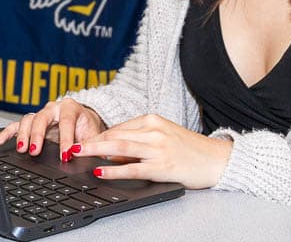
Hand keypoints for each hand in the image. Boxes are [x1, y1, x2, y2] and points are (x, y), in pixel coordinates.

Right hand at [0, 98, 105, 161]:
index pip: (66, 122)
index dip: (65, 139)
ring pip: (28, 120)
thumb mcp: (93, 137)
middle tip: (36, 150)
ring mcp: (41, 114)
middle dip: (38, 135)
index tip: (65, 155)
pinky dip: (8, 132)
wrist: (85, 121)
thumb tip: (84, 156)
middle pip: (42, 118)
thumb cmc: (88, 128)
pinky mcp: (32, 122)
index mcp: (71, 109)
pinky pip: (17, 125)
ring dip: (23, 135)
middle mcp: (54, 108)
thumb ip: (89, 145)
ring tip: (22, 149)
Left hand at [73, 114, 231, 189]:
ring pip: (121, 147)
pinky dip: (114, 169)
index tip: (84, 141)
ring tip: (80, 153)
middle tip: (73, 146)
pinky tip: (101, 169)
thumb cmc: (189, 149)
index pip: (120, 127)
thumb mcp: (164, 136)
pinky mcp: (162, 166)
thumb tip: (112, 150)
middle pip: (116, 135)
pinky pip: (133, 168)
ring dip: (97, 150)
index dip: (100, 135)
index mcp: (153, 120)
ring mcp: (158, 148)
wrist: (216, 159)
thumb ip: (140, 139)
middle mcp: (154, 131)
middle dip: (93, 141)